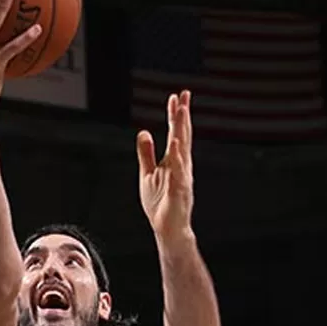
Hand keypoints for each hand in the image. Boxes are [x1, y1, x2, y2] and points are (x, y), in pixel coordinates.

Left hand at [136, 91, 194, 236]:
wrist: (168, 229)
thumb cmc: (160, 203)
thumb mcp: (148, 173)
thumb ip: (146, 153)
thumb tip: (144, 132)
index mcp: (174, 161)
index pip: (176, 133)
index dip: (175, 116)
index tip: (176, 97)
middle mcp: (181, 166)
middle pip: (182, 136)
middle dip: (182, 116)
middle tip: (183, 96)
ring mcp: (181, 177)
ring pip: (182, 149)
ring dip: (181, 130)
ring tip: (180, 112)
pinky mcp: (178, 191)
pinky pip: (178, 172)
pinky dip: (177, 159)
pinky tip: (175, 146)